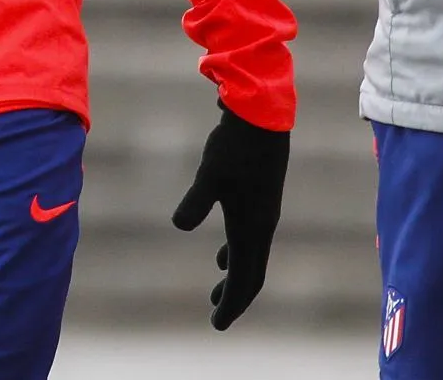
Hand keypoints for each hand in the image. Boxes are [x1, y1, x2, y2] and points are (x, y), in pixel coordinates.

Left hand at [170, 105, 289, 329]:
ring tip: (216, 289)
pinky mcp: (259, 199)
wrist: (261, 116)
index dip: (231, 304)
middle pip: (252, 273)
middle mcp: (262, 225)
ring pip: (251, 255)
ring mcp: (263, 212)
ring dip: (234, 276)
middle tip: (217, 317)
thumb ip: (195, 202)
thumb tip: (179, 225)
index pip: (245, 279)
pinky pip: (249, 238)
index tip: (217, 324)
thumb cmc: (234, 146)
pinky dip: (236, 253)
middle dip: (235, 297)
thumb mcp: (210, 174)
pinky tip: (221, 253)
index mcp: (252, 228)